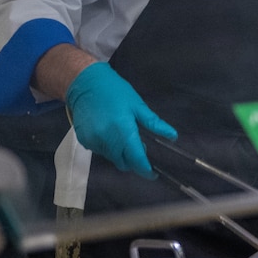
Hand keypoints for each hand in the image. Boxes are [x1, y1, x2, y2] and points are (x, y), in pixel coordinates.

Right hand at [64, 63, 174, 177]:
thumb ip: (154, 123)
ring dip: (121, 153)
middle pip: (123, 162)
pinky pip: (101, 151)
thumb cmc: (115, 92)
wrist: (85, 84)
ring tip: (123, 134)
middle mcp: (106, 140)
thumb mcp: (138, 106)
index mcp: (122, 131)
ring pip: (112, 158)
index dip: (145, 170)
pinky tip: (110, 132)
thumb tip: (173, 135)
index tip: (153, 174)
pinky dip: (108, 147)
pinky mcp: (84, 141)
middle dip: (133, 160)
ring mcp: (93, 142)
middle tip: (140, 144)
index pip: (135, 159)